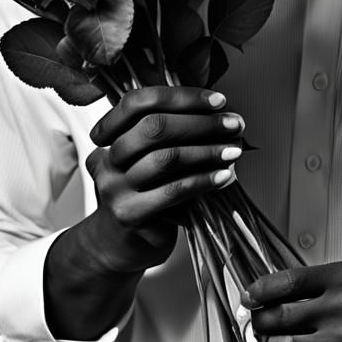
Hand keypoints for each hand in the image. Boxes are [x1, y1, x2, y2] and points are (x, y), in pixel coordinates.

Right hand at [83, 85, 245, 274]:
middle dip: (201, 122)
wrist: (121, 244)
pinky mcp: (130, 214)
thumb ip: (173, 134)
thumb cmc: (146, 194)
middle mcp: (107, 158)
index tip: (218, 100)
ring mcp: (115, 187)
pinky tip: (223, 176)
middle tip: (234, 124)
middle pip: (152, 127)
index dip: (180, 97)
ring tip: (233, 151)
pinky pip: (173, 191)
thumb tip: (221, 115)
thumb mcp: (151, 158)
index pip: (138, 102)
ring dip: (207, 151)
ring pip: (165, 158)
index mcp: (110, 135)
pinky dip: (203, 180)